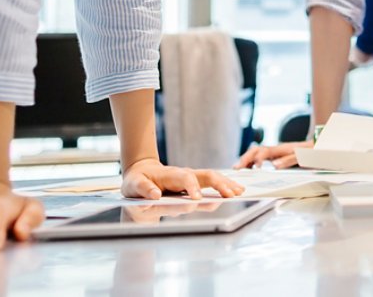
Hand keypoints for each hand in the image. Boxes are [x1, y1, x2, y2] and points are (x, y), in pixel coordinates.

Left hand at [121, 157, 243, 198]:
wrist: (141, 173)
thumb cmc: (137, 181)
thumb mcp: (133, 185)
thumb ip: (143, 189)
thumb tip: (155, 195)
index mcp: (170, 175)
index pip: (185, 179)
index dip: (192, 188)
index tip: (197, 199)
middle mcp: (185, 174)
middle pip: (206, 175)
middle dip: (219, 184)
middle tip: (230, 195)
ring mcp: (191, 178)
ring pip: (213, 178)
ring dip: (226, 185)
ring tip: (239, 192)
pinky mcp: (195, 184)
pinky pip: (212, 183)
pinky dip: (225, 186)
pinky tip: (236, 191)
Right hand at [232, 141, 309, 168]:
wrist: (316, 146)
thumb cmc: (308, 152)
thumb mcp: (301, 156)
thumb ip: (288, 160)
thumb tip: (274, 165)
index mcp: (280, 149)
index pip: (264, 152)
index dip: (258, 159)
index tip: (254, 168)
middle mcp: (275, 149)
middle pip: (256, 150)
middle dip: (245, 158)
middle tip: (237, 168)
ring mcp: (274, 152)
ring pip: (256, 153)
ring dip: (246, 159)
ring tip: (238, 168)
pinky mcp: (274, 155)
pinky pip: (260, 157)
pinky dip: (252, 161)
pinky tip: (248, 168)